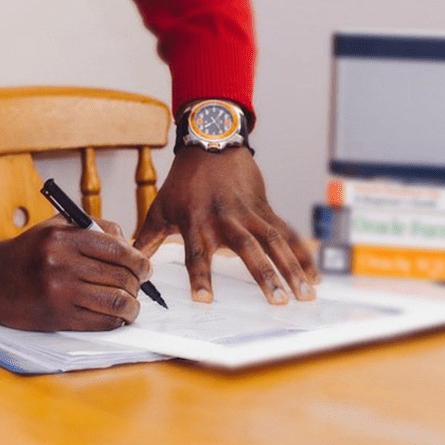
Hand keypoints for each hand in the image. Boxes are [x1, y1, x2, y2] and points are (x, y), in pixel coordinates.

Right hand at [0, 217, 151, 330]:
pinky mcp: (57, 316)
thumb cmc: (27, 251)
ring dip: (132, 307)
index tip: (145, 268)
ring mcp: (59, 292)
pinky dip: (116, 321)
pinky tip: (116, 317)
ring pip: (116, 302)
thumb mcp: (56, 226)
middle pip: (121, 277)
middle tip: (138, 287)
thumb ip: (94, 227)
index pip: (118, 250)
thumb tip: (130, 245)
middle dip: (138, 284)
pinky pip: (101, 322)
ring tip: (131, 305)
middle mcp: (61, 263)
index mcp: (63, 237)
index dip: (140, 261)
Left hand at [133, 145, 319, 303]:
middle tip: (278, 301)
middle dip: (264, 276)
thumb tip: (129, 263)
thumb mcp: (160, 209)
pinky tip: (315, 277)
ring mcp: (250, 213)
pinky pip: (288, 234)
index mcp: (197, 222)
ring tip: (306, 295)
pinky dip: (303, 255)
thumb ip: (146, 240)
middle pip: (247, 250)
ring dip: (292, 268)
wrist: (211, 144)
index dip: (200, 277)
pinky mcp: (266, 209)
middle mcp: (226, 219)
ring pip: (276, 242)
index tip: (204, 300)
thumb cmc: (182, 181)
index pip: (197, 255)